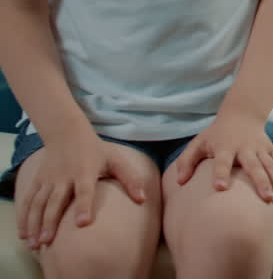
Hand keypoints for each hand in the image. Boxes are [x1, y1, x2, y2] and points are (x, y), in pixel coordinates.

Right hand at [17, 132, 148, 248]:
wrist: (68, 133)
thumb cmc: (97, 150)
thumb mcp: (116, 159)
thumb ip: (130, 179)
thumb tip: (143, 199)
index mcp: (85, 172)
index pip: (84, 191)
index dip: (83, 206)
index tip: (82, 223)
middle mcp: (64, 177)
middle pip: (56, 201)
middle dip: (51, 222)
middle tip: (48, 241)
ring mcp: (48, 179)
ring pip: (39, 203)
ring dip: (35, 224)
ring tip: (36, 244)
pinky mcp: (38, 181)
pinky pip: (29, 201)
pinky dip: (24, 217)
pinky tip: (24, 235)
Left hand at [172, 111, 272, 203]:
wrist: (241, 114)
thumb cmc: (215, 135)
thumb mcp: (197, 143)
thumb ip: (186, 162)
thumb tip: (180, 182)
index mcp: (225, 147)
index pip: (222, 161)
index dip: (221, 173)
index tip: (220, 188)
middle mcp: (245, 148)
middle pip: (254, 166)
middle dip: (261, 182)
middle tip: (266, 198)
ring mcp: (261, 149)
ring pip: (271, 166)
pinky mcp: (271, 150)